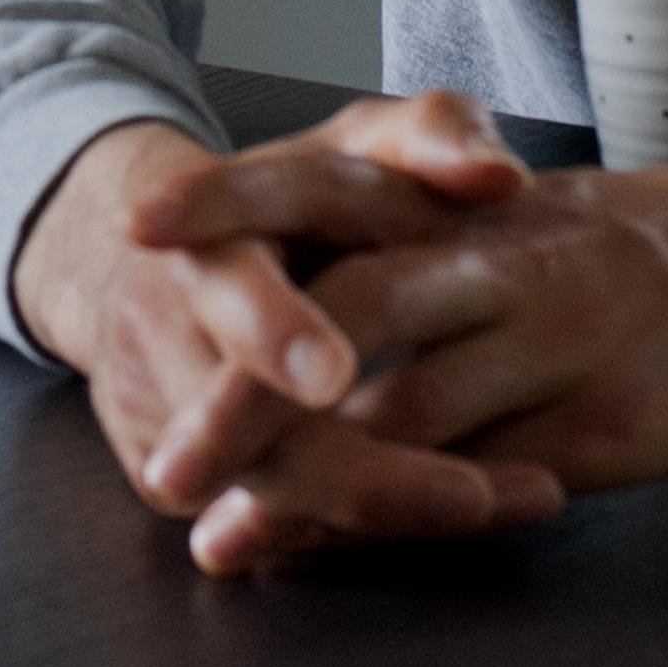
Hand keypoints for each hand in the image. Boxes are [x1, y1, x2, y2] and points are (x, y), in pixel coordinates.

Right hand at [9, 96, 557, 573]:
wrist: (163, 255)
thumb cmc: (299, 198)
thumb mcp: (360, 144)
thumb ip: (434, 133)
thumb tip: (501, 174)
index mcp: (206, 235)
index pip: (225, 285)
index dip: (270, 330)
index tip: (331, 376)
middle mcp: (168, 331)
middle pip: (242, 427)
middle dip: (350, 471)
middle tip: (471, 499)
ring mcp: (164, 414)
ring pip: (263, 488)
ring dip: (381, 512)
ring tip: (504, 507)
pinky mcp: (178, 479)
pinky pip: (266, 521)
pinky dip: (354, 533)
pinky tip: (448, 528)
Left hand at [166, 123, 667, 572]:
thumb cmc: (648, 244)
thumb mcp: (526, 219)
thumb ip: (423, 254)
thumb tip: (308, 320)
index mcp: (473, 197)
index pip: (330, 182)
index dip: (234, 199)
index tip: (141, 224)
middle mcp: (506, 255)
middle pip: (351, 301)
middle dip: (246, 384)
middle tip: (164, 458)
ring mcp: (562, 337)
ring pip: (414, 408)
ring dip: (311, 483)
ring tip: (230, 533)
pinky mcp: (614, 419)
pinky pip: (497, 476)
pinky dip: (421, 514)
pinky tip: (364, 546)